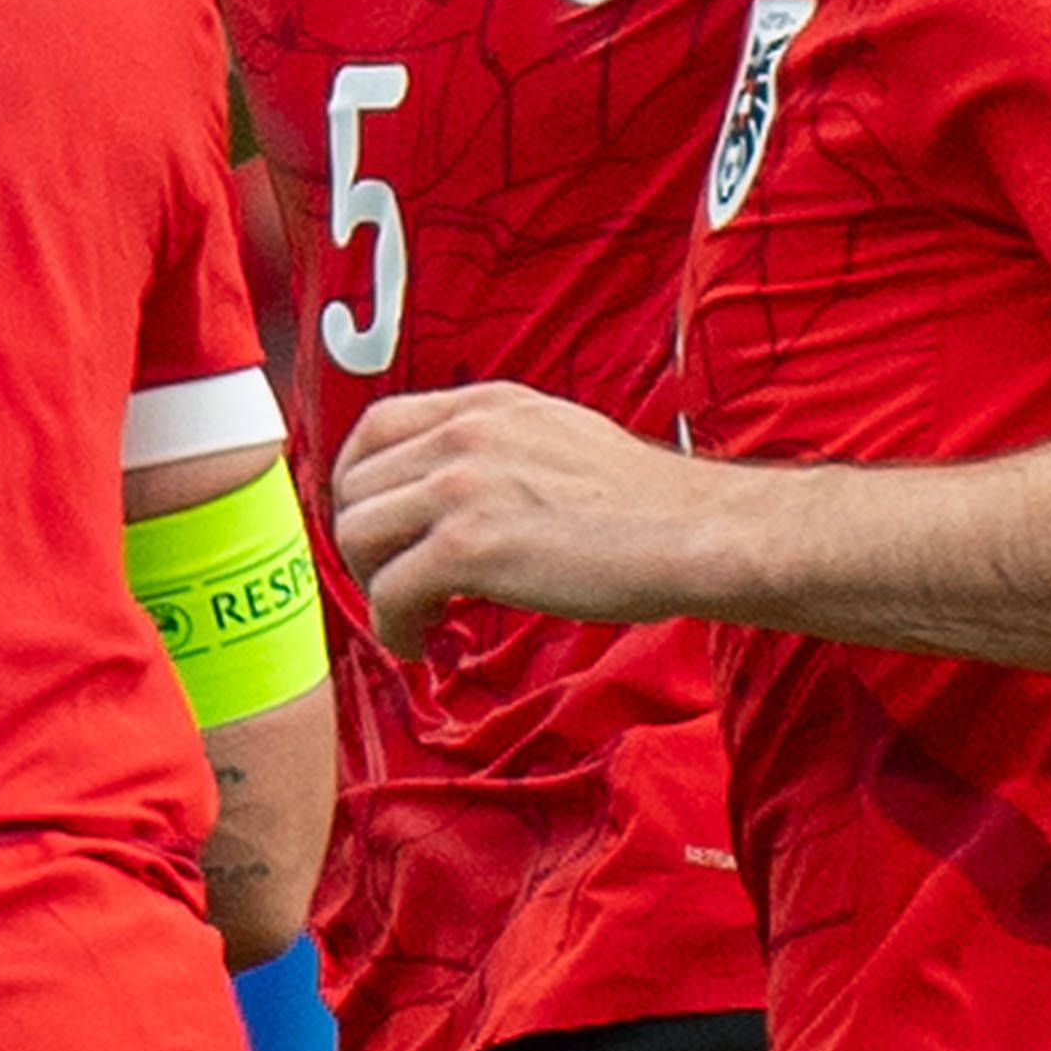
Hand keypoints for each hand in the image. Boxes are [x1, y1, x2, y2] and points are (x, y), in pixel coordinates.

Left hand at [329, 382, 724, 651]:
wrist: (694, 531)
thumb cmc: (643, 503)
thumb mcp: (556, 436)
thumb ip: (497, 448)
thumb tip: (454, 493)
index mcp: (484, 405)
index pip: (377, 426)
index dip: (359, 481)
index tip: (376, 526)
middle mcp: (463, 434)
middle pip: (356, 486)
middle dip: (365, 546)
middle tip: (398, 585)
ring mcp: (462, 486)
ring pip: (358, 537)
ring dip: (375, 588)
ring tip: (417, 618)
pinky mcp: (469, 546)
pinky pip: (390, 593)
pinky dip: (396, 628)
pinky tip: (428, 644)